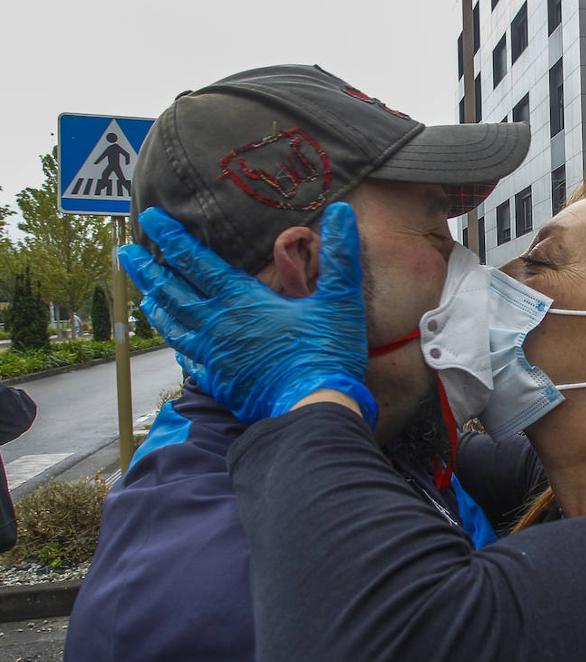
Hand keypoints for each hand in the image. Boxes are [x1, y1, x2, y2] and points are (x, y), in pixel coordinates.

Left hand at [120, 203, 375, 426]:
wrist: (314, 408)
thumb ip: (340, 255)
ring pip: (173, 326)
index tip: (152, 219)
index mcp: (241, 300)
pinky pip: (189, 360)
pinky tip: (178, 347)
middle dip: (147, 269)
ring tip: (145, 294)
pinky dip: (178, 347)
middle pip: (171, 291)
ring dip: (157, 306)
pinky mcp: (220, 382)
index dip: (171, 238)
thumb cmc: (328, 352)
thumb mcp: (341, 299)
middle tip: (126, 252)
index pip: (195, 261)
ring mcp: (214, 356)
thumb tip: (341, 210)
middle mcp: (217, 325)